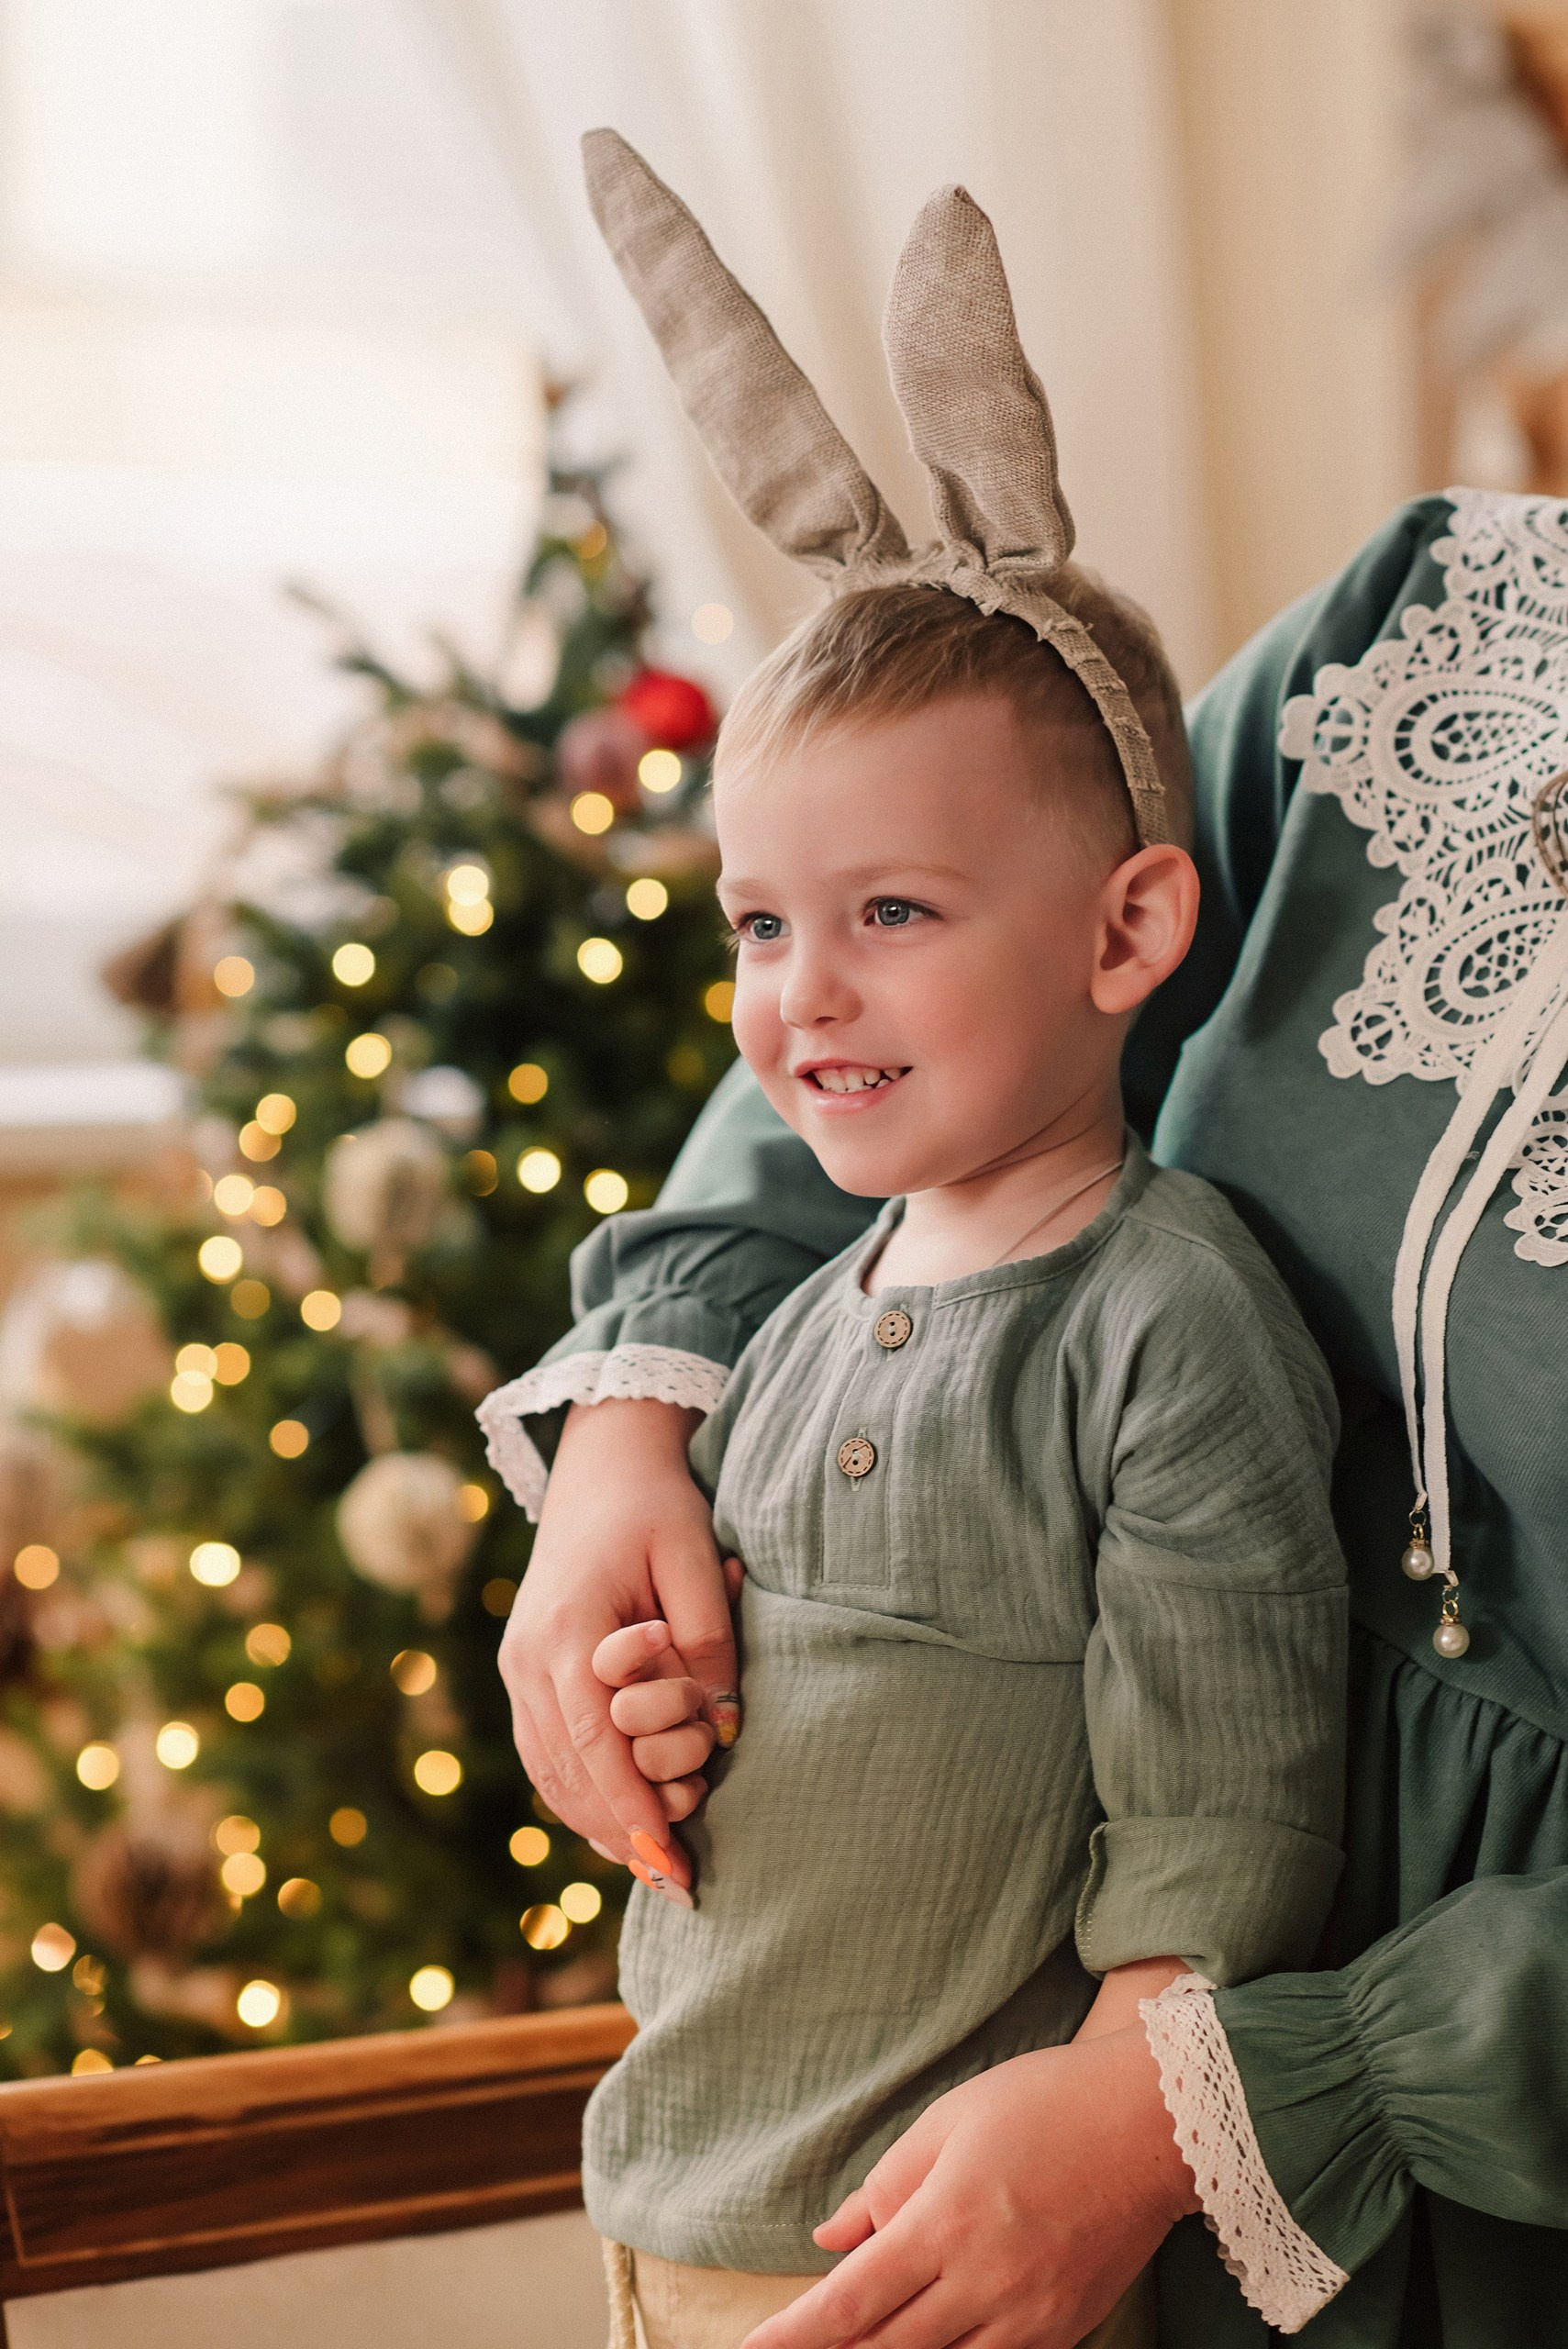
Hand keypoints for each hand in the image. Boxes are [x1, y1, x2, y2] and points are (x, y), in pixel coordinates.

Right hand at [497, 1398, 741, 1884]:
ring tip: (654, 1869)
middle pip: (565, 1771)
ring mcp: (516, 1667)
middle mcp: (525, 1657)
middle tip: (675, 1883)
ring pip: (548, 1772)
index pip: (593, 1742)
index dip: (630, 1807)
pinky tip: (621, 1828)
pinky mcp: (524, 1672)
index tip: (668, 1858)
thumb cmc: (656, 1507)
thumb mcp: (694, 1558)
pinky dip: (580, 1795)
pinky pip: (545, 1753)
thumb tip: (724, 1727)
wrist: (602, 1467)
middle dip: (620, 1833)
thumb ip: (708, 1640)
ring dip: (597, 1824)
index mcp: (563, 1629)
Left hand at [743, 2029, 1197, 2348]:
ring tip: (856, 2344)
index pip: (849, 2303)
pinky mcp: (1064, 2331)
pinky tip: (929, 2341)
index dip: (794, 2338)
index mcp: (945, 2224)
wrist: (1153, 2124)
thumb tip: (831, 2240)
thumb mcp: (949, 2120)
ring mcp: (1029, 2318)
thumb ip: (884, 2185)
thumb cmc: (1045, 2103)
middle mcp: (984, 2284)